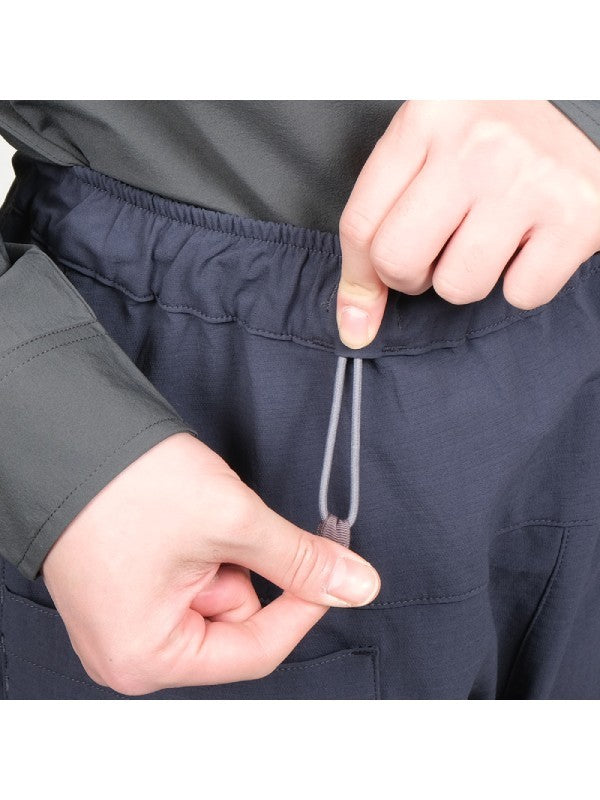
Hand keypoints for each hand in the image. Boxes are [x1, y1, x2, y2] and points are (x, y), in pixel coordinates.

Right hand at [41, 432, 379, 695]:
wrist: (64, 433)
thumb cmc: (122, 484)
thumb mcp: (231, 522)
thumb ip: (299, 560)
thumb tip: (357, 586)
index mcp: (147, 657)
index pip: (256, 652)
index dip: (304, 606)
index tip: (330, 568)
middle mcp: (130, 651)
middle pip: (234, 622)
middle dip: (245, 567)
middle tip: (226, 524)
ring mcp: (126, 620)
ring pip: (215, 595)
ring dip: (222, 552)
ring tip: (193, 515)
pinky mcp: (127, 590)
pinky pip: (188, 580)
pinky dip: (203, 548)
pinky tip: (181, 518)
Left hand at [337, 100, 599, 347]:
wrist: (590, 95)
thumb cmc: (502, 124)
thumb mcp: (434, 140)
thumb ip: (385, 215)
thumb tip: (355, 321)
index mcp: (428, 119)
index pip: (361, 224)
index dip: (358, 277)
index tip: (361, 304)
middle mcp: (475, 148)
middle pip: (398, 261)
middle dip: (411, 276)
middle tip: (437, 252)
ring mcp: (528, 182)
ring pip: (458, 286)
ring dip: (468, 278)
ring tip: (488, 238)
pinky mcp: (577, 217)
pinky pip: (522, 294)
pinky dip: (524, 281)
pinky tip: (531, 241)